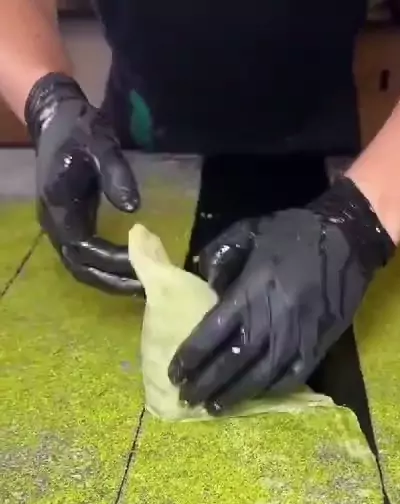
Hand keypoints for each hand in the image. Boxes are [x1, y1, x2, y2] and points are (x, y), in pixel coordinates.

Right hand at [25, 72, 141, 294]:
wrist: (56, 117)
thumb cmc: (80, 130)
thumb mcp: (101, 146)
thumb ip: (116, 175)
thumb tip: (133, 208)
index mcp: (58, 207)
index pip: (84, 247)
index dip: (111, 261)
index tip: (140, 267)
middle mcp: (54, 223)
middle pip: (79, 266)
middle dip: (110, 280)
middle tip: (144, 289)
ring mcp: (59, 225)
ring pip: (80, 265)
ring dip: (107, 279)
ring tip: (139, 287)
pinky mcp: (69, 223)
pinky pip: (84, 256)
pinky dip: (103, 268)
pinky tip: (128, 271)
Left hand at [169, 177, 394, 412]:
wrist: (348, 238)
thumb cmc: (294, 233)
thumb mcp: (248, 231)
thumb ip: (219, 256)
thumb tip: (204, 285)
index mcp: (250, 293)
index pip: (212, 334)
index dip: (191, 357)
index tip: (174, 373)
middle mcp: (271, 321)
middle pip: (231, 363)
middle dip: (206, 384)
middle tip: (187, 399)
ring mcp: (296, 337)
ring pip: (259, 377)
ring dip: (234, 396)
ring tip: (213, 409)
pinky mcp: (317, 346)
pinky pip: (291, 377)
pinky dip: (270, 391)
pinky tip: (254, 398)